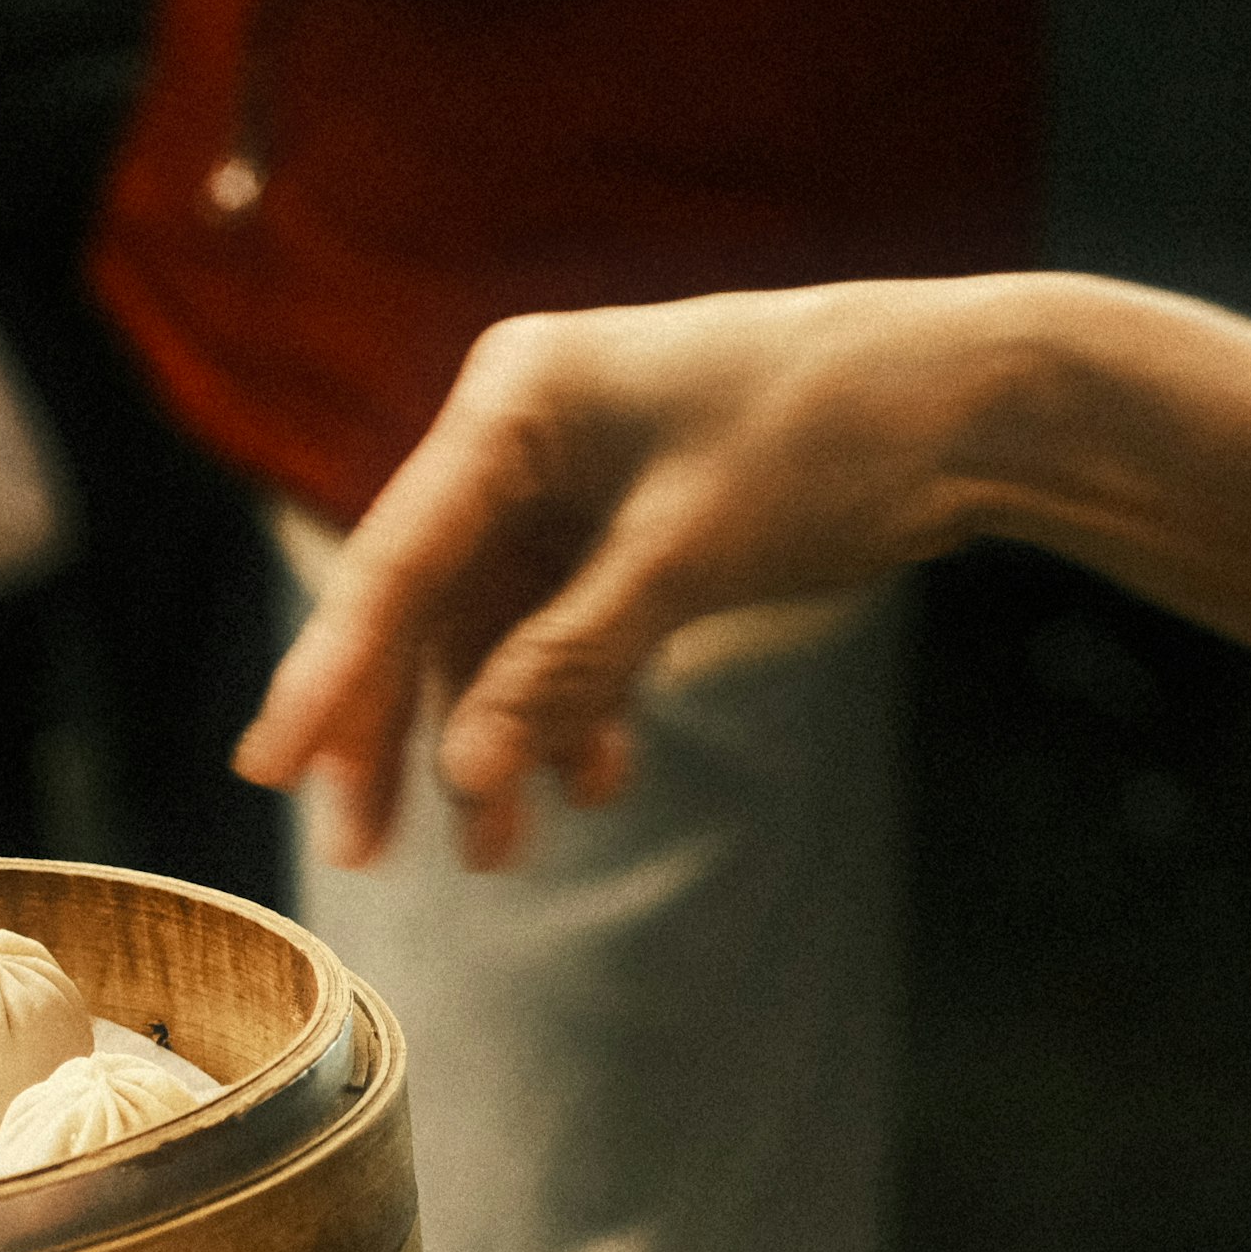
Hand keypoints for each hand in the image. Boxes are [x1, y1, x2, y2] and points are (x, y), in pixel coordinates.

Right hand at [234, 279, 1022, 869]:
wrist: (978, 401)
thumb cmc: (831, 442)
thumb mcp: (683, 562)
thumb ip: (564, 665)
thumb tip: (462, 775)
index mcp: (514, 400)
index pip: (395, 556)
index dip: (330, 674)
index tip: (272, 769)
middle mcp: (524, 429)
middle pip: (431, 601)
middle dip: (406, 730)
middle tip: (363, 851)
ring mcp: (577, 475)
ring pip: (500, 630)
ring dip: (502, 738)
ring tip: (500, 851)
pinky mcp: (630, 517)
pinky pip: (570, 626)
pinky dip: (577, 704)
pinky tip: (594, 783)